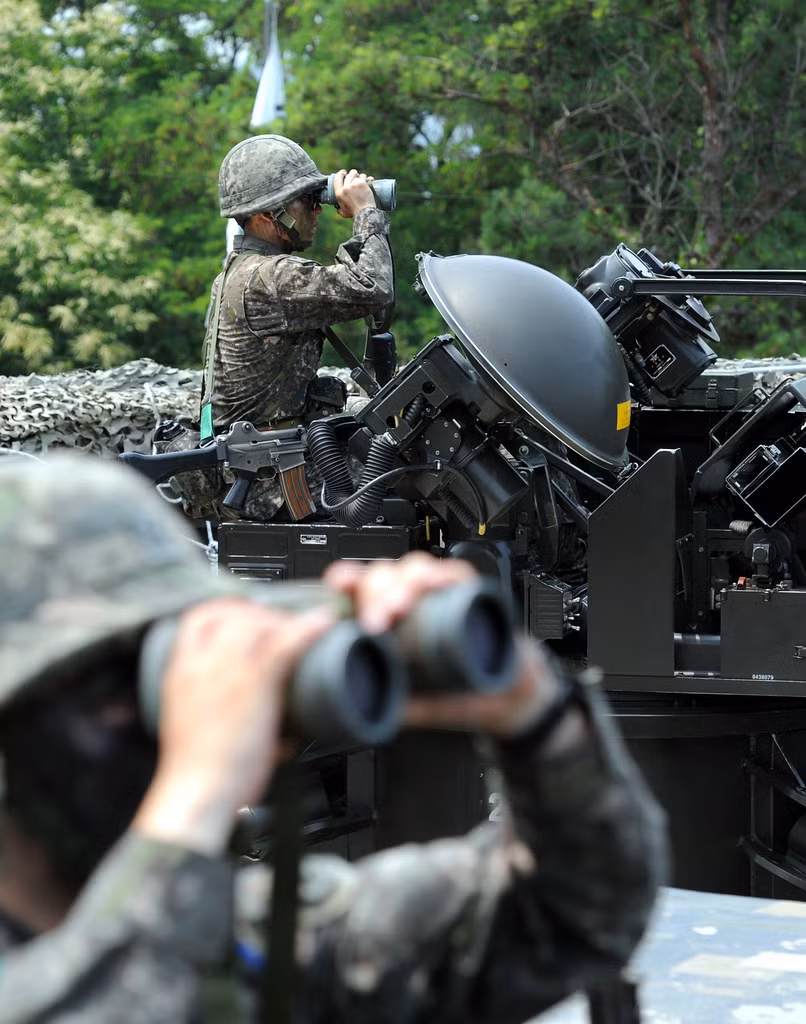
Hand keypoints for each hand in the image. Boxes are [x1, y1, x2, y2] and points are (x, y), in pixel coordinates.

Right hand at [133, 598, 334, 854]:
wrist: (196, 792)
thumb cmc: (198, 771)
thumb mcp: (195, 726)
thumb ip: (222, 712)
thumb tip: (273, 731)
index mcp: (180, 670)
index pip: (200, 616)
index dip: (228, 608)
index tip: (248, 612)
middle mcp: (201, 662)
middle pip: (236, 613)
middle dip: (264, 613)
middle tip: (285, 625)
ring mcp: (228, 668)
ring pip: (261, 622)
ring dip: (286, 621)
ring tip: (305, 629)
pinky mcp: (254, 682)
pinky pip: (285, 642)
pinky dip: (308, 628)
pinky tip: (323, 624)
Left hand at [324, 552, 564, 738]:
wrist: (516, 701)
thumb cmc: (468, 697)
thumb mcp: (428, 707)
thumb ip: (403, 706)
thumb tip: (370, 707)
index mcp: (397, 626)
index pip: (366, 594)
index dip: (351, 582)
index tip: (339, 584)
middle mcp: (417, 606)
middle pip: (387, 576)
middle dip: (377, 589)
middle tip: (378, 616)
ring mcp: (444, 598)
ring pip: (416, 569)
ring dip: (406, 582)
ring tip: (400, 604)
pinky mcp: (474, 596)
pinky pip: (458, 574)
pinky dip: (445, 574)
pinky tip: (434, 582)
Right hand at [332, 167, 375, 217]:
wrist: (365, 213)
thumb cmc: (355, 213)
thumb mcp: (343, 212)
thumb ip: (339, 208)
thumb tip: (337, 207)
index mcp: (339, 193)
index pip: (337, 178)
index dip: (341, 173)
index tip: (344, 172)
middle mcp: (345, 188)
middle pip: (348, 174)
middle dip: (353, 174)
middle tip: (357, 176)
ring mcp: (353, 185)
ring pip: (357, 175)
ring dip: (361, 176)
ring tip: (364, 179)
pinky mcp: (362, 183)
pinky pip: (364, 177)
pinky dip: (368, 178)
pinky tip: (370, 180)